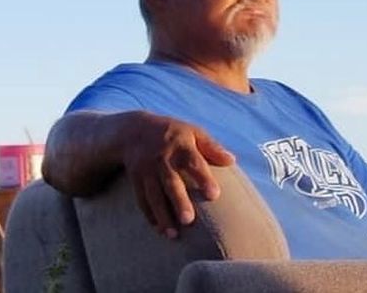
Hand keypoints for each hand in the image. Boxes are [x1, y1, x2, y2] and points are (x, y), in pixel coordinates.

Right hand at [120, 111, 233, 238]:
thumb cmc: (174, 134)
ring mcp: (146, 170)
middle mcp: (162, 159)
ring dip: (162, 215)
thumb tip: (232, 160)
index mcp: (181, 146)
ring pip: (153, 195)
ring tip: (173, 235)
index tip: (214, 195)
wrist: (134, 131)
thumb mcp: (194, 133)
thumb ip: (212, 147)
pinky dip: (149, 215)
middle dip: (178, 201)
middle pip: (170, 182)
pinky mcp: (135, 179)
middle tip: (188, 220)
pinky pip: (141, 199)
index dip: (203, 178)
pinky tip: (159, 229)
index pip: (193, 162)